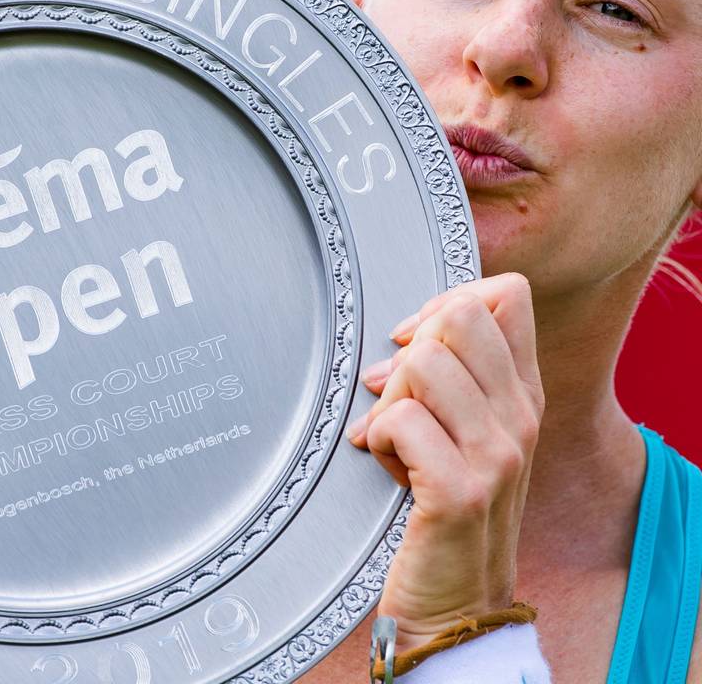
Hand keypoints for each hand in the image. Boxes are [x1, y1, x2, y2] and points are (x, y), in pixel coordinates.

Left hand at [345, 272, 544, 647]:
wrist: (456, 604)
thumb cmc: (443, 508)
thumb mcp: (460, 432)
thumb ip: (447, 377)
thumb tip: (399, 339)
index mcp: (523, 394)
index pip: (507, 294)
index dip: (446, 301)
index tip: (413, 344)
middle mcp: (520, 417)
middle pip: (459, 316)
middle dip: (411, 350)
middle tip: (400, 400)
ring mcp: (498, 455)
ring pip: (423, 363)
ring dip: (390, 400)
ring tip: (395, 442)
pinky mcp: (461, 490)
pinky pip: (400, 420)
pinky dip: (376, 438)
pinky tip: (387, 467)